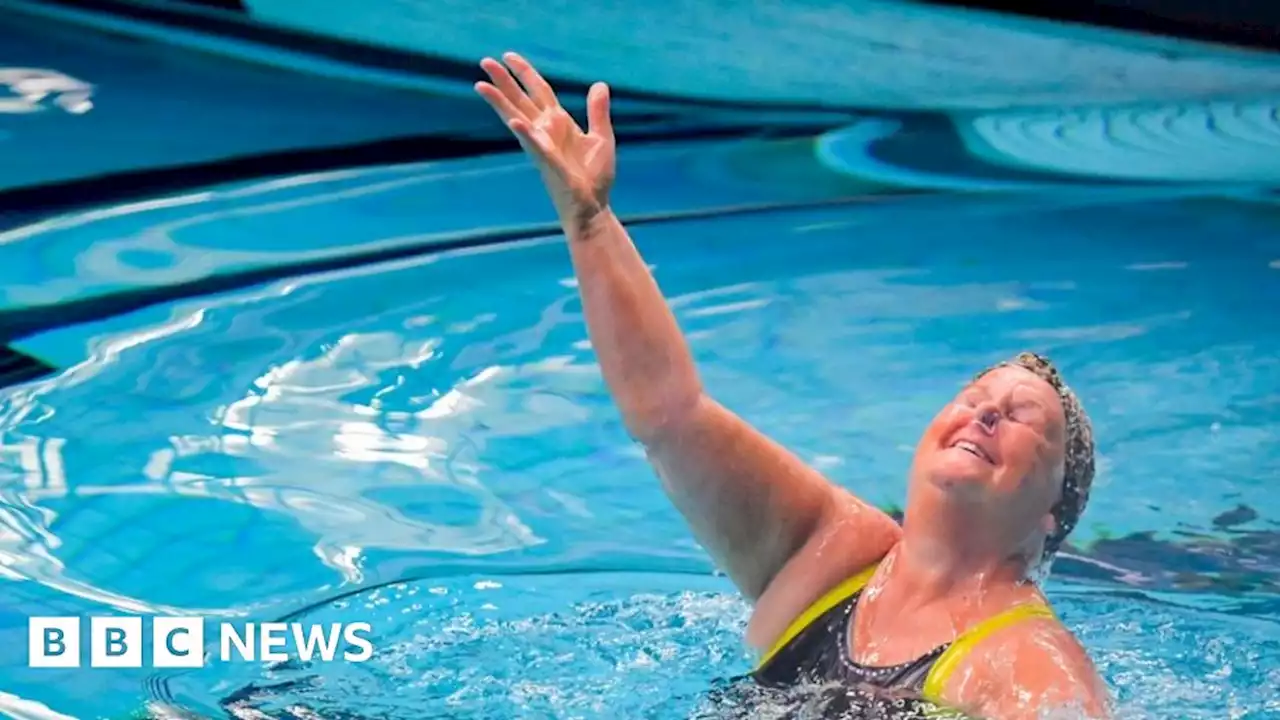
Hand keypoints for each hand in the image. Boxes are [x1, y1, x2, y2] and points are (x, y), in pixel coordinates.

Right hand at [475, 52, 615, 227]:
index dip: (525, 73)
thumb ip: (598, 111)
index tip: (508, 56)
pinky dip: (526, 134)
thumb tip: (600, 84)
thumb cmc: (595, 177)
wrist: (593, 207)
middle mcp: (546, 131)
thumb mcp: (602, 137)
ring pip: (517, 118)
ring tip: (481, 85)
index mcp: (559, 123)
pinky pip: (536, 146)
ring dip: (500, 102)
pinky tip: (514, 122)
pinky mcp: (549, 163)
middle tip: (484, 61)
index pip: (539, 91)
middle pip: (521, 99)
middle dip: (504, 81)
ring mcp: (544, 146)